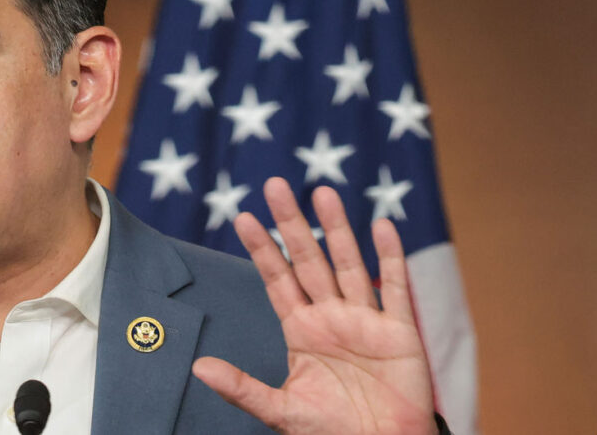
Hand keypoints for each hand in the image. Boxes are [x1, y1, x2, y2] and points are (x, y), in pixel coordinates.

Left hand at [192, 178, 437, 434]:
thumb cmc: (332, 430)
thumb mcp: (280, 410)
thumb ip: (241, 387)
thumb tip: (197, 366)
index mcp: (302, 330)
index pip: (277, 279)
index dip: (262, 249)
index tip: (242, 218)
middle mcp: (331, 316)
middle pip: (308, 260)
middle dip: (291, 224)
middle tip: (275, 185)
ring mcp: (365, 319)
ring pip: (348, 263)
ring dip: (336, 229)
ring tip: (322, 193)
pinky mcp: (399, 332)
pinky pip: (396, 288)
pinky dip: (390, 257)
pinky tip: (382, 226)